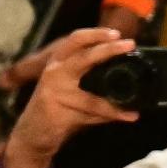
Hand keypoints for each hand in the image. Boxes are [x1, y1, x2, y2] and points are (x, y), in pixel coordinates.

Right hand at [2, 27, 139, 165]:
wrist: (31, 134)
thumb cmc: (55, 108)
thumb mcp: (71, 87)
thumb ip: (92, 78)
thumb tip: (126, 72)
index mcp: (58, 62)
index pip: (75, 40)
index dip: (95, 34)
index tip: (116, 34)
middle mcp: (55, 72)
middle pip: (84, 57)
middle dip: (108, 50)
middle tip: (130, 45)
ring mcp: (54, 92)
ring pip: (91, 99)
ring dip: (114, 105)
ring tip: (135, 108)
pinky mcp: (56, 113)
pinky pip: (89, 116)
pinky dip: (110, 116)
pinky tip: (128, 117)